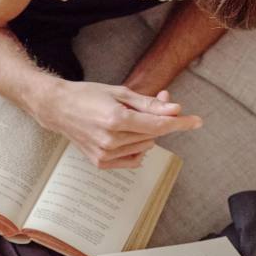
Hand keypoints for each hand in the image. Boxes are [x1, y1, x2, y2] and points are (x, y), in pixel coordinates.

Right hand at [33, 82, 201, 168]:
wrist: (59, 108)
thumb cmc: (89, 95)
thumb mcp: (121, 92)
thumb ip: (149, 104)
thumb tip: (175, 110)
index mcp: (116, 119)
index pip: (159, 125)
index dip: (180, 123)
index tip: (197, 121)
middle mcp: (111, 139)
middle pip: (154, 135)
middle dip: (160, 121)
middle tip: (156, 104)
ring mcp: (105, 154)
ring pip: (145, 147)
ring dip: (146, 134)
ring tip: (130, 118)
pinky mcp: (101, 163)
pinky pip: (133, 160)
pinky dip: (137, 149)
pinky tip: (126, 136)